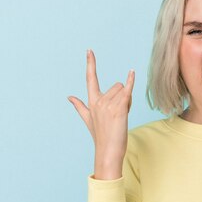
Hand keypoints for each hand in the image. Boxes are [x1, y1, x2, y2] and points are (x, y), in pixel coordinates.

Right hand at [67, 49, 134, 178]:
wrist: (108, 151)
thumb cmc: (101, 137)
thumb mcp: (88, 120)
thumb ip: (79, 106)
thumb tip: (69, 96)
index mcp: (92, 102)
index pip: (90, 79)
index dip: (90, 64)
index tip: (89, 50)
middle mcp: (98, 101)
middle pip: (117, 86)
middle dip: (122, 97)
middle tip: (119, 114)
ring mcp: (108, 104)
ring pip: (124, 91)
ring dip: (128, 102)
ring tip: (122, 117)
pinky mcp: (119, 109)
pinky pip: (127, 91)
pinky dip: (130, 82)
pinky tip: (132, 73)